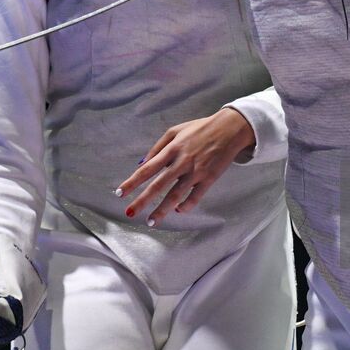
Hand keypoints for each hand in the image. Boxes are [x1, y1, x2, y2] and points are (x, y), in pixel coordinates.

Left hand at [115, 107, 255, 225]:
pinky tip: (178, 211)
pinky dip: (186, 206)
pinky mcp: (209, 179)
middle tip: (129, 213)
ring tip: (151, 221)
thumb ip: (157, 147)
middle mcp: (182, 162)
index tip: (120, 193)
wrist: (229, 129)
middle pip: (158, 185)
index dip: (132, 181)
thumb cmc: (199, 129)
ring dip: (162, 210)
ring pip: (176, 195)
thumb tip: (141, 163)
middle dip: (142, 200)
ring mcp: (196, 172)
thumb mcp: (175, 131)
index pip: (147, 169)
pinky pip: (195, 197)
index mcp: (172, 149)